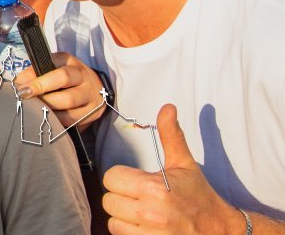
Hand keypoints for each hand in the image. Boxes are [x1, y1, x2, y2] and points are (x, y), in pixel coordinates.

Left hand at [13, 52, 105, 129]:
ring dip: (49, 112)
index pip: (60, 75)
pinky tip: (46, 117)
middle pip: (67, 98)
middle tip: (28, 102)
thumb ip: (35, 71)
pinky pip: (72, 122)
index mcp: (73, 64)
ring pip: (70, 113)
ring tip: (35, 110)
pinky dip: (56, 121)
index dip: (40, 84)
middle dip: (44, 102)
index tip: (22, 90)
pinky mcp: (93, 114)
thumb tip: (19, 82)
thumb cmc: (63, 73)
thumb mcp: (50, 65)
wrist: (91, 83)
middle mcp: (85, 81)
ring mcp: (92, 99)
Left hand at [102, 104, 244, 234]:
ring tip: (142, 212)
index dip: (122, 177)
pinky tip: (145, 226)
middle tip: (140, 197)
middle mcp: (150, 213)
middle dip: (121, 197)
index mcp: (154, 188)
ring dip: (124, 217)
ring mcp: (150, 234)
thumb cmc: (199, 196)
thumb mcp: (184, 164)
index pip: (111, 178)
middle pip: (108, 201)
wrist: (221, 231)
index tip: (137, 181)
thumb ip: (171, 135)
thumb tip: (167, 107)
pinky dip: (129, 232)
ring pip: (113, 221)